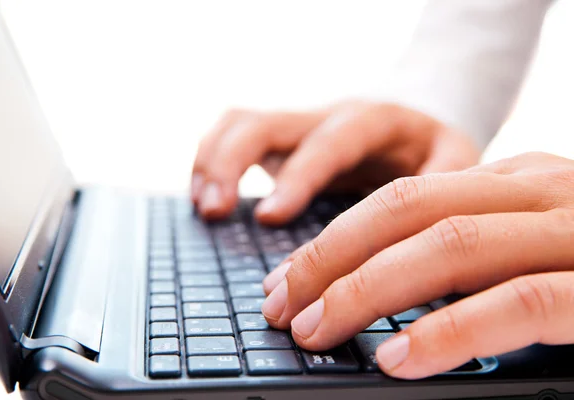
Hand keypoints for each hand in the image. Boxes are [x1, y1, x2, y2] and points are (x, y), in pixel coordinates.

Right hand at [191, 101, 479, 222]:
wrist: (415, 119)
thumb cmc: (431, 148)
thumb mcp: (455, 159)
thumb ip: (444, 183)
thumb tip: (422, 228)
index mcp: (372, 122)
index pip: (328, 143)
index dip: (296, 178)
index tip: (268, 216)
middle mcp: (326, 118)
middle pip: (267, 122)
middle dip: (232, 163)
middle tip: (213, 211)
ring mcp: (299, 128)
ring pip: (240, 122)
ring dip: (212, 160)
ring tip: (204, 208)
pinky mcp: (281, 142)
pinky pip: (233, 135)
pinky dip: (210, 160)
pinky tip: (205, 196)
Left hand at [260, 152, 573, 378]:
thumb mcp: (524, 247)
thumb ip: (466, 263)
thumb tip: (379, 302)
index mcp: (512, 182)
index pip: (399, 198)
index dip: (332, 239)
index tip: (286, 280)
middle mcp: (540, 190)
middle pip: (407, 211)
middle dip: (330, 260)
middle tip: (280, 306)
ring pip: (451, 244)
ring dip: (367, 290)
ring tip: (315, 332)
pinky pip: (521, 300)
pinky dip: (451, 330)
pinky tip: (398, 360)